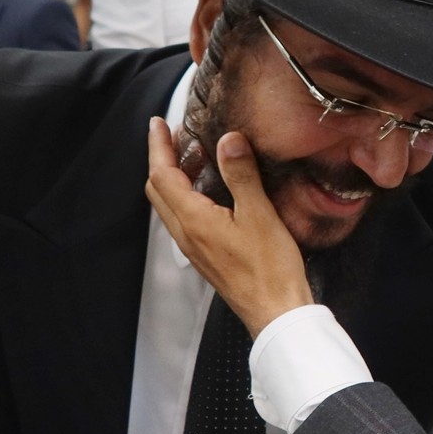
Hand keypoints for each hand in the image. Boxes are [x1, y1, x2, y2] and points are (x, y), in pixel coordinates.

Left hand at [145, 117, 312, 338]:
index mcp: (194, 220)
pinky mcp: (205, 255)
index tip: (158, 122)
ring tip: (190, 157)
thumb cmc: (270, 267)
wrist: (275, 311)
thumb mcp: (260, 215)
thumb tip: (228, 140)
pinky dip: (185, 195)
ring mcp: (193, 247)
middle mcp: (185, 233)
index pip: (163, 175)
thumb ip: (241, 175)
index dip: (158, 146)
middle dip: (161, 159)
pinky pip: (182, 218)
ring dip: (171, 177)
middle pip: (157, 189)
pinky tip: (207, 190)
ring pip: (168, 205)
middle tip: (174, 136)